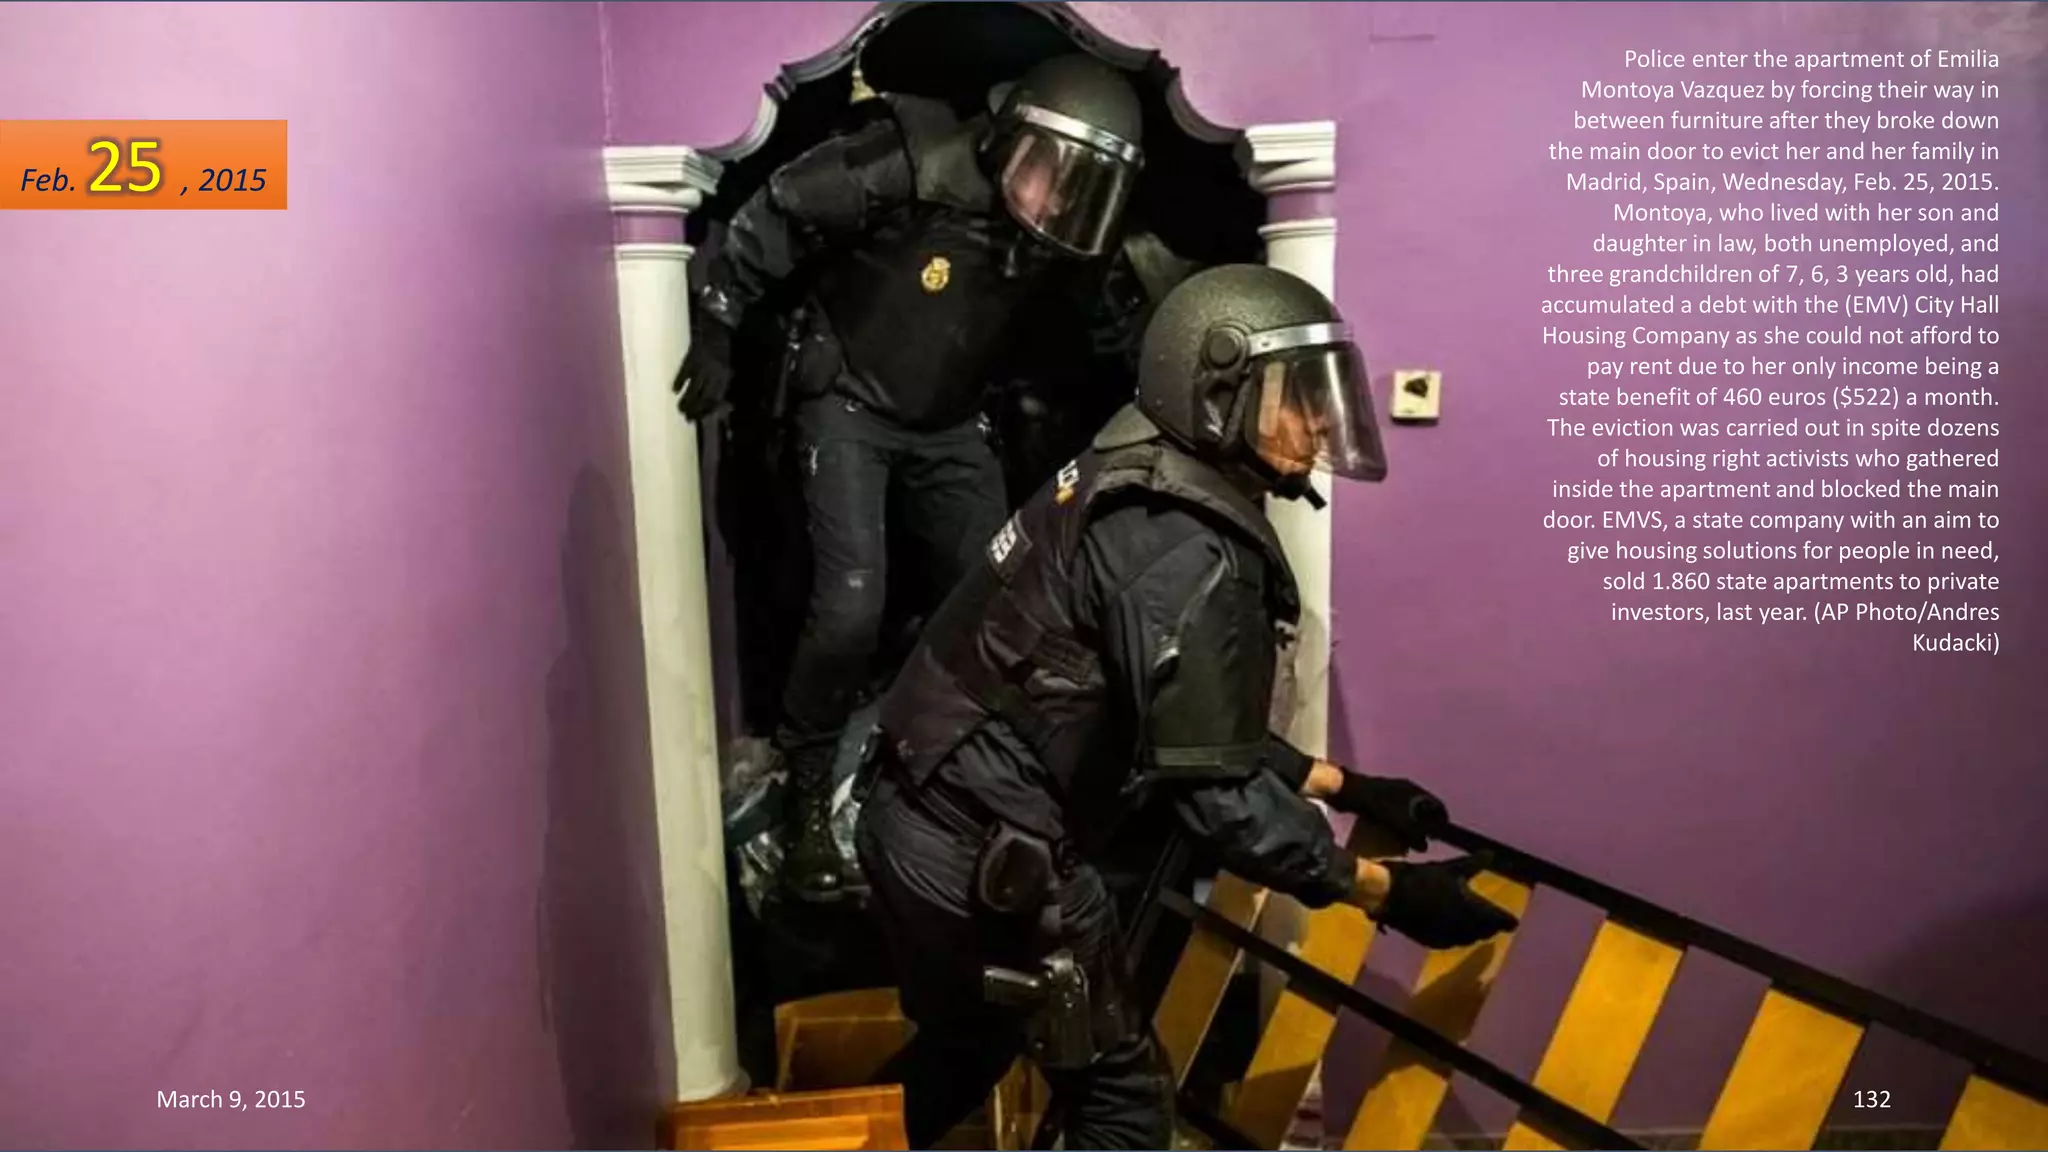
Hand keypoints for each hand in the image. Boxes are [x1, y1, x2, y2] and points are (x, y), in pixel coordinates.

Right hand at [675, 320, 734, 420]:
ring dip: (686, 402)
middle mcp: (714, 374)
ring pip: (692, 390)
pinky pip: (683, 374)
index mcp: (724, 376)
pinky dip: (678, 383)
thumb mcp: (726, 366)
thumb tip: (717, 402)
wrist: (716, 325)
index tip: (700, 418)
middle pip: (703, 398)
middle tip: (687, 418)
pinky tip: (675, 390)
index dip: (707, 411)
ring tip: (680, 409)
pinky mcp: (691, 358)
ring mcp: (702, 366)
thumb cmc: (723, 347)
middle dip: (695, 411)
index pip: (715, 400)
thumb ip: (721, 383)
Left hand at [1330, 773, 1448, 851]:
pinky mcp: (1376, 798)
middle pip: (1422, 811)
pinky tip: (1387, 837)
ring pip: (1406, 813)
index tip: (1439, 838)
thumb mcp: (1401, 823)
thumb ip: (1415, 836)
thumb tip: (1424, 847)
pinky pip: (1392, 814)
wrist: (1347, 791)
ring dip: (1407, 828)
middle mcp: (1405, 789)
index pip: (1437, 806)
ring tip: (1405, 844)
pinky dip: (1393, 825)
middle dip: (1423, 828)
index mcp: (1415, 791)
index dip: (1441, 823)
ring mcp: (1390, 792)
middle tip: (1421, 844)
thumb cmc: (1377, 805)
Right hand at [1374, 854, 1518, 948]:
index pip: (1499, 920)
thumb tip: (1492, 854)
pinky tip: (1454, 930)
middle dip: (1491, 926)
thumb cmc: (1423, 878)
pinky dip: (1458, 936)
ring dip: (1476, 933)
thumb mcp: (1451, 868)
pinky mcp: (1433, 942)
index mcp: (1474, 909)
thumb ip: (1474, 864)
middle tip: (1494, 922)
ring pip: (1470, 939)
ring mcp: (1449, 937)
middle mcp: (1465, 928)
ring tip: (1477, 926)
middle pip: (1486, 932)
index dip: (1507, 921)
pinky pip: (1453, 942)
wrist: (1391, 895)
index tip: (1513, 922)